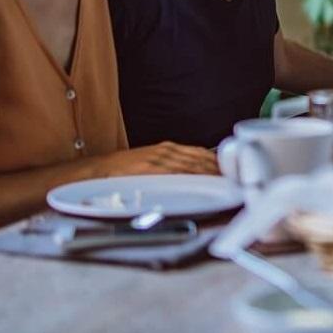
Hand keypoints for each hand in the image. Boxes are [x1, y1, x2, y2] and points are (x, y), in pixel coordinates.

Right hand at [100, 142, 219, 175]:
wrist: (99, 169)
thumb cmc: (126, 170)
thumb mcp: (153, 163)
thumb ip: (172, 166)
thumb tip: (193, 176)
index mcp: (168, 149)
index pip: (200, 153)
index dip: (216, 162)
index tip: (230, 171)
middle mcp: (166, 151)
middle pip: (199, 159)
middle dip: (217, 169)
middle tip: (233, 179)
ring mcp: (158, 159)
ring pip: (190, 165)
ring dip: (208, 174)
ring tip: (223, 183)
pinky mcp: (149, 168)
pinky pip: (174, 173)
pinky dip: (190, 177)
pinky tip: (200, 183)